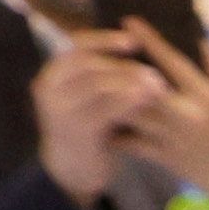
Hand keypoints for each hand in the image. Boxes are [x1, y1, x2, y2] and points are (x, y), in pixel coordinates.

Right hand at [32, 38, 161, 204]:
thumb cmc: (88, 126)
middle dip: (124, 66)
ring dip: (130, 83)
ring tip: (158, 87)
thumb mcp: (88, 95)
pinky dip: (128, 104)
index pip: (76, 46)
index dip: (105, 40)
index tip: (134, 41)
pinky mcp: (76, 130)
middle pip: (88, 64)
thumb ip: (101, 72)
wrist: (72, 169)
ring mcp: (60, 110)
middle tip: (155, 72)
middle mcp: (50, 89)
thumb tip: (136, 40)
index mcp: (53, 75)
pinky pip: (105, 111)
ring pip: (97, 85)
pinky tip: (147, 103)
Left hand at [115, 32, 208, 208]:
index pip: (173, 62)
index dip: (150, 41)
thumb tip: (199, 40)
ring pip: (133, 114)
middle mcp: (186, 114)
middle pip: (143, 86)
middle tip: (100, 55)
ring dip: (112, 99)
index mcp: (206, 96)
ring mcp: (173, 137)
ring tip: (93, 86)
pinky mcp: (165, 158)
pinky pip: (132, 143)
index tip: (129, 22)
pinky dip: (116, 133)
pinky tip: (102, 123)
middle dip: (120, 70)